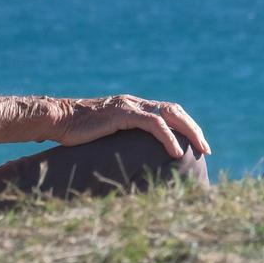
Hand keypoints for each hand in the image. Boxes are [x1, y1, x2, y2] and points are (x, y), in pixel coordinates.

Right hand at [54, 94, 210, 159]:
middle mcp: (134, 103)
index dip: (185, 126)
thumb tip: (131, 159)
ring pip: (169, 115)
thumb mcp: (104, 136)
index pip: (168, 111)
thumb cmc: (75, 132)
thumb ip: (120, 139)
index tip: (197, 144)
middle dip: (194, 129)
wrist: (57, 120)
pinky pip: (153, 124)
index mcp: (132, 106)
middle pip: (175, 110)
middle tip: (206, 149)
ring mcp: (129, 106)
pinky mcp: (122, 113)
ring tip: (199, 150)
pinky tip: (176, 152)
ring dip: (189, 132)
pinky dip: (168, 137)